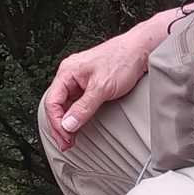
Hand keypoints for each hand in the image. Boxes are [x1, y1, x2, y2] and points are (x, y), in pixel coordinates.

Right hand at [42, 20, 162, 150]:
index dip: (56, 122)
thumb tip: (68, 125)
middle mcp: (71, 75)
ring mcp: (80, 80)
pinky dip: (76, 116)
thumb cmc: (122, 60)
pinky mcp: (89, 84)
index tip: (65, 137)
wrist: (140, 50)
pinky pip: (77, 103)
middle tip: (66, 144)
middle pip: (56, 105)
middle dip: (60, 126)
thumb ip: (83, 108)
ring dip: (68, 123)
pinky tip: (79, 126)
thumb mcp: (102, 87)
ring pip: (66, 105)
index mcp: (67, 72)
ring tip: (71, 139)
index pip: (52, 102)